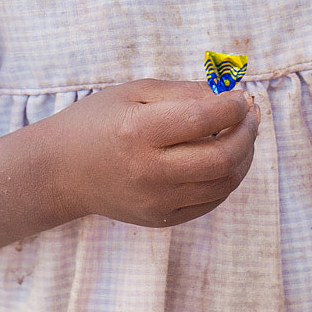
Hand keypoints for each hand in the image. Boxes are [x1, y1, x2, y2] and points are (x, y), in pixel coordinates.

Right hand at [46, 78, 259, 227]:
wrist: (61, 171)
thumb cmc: (98, 121)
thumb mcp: (134, 93)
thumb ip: (183, 92)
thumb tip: (231, 95)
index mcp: (139, 132)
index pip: (204, 119)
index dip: (232, 105)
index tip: (239, 95)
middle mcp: (149, 171)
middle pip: (222, 158)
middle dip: (248, 133)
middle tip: (250, 116)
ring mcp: (156, 201)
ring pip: (224, 184)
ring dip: (243, 157)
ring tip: (241, 135)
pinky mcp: (161, 219)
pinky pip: (210, 201)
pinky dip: (226, 179)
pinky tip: (224, 159)